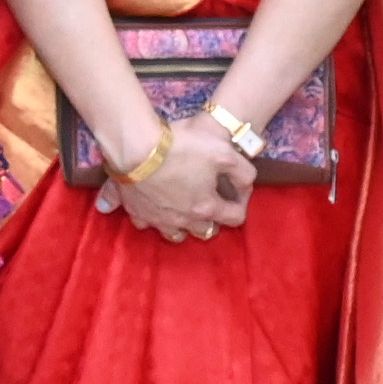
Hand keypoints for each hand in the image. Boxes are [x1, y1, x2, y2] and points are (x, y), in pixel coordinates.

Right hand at [104, 121, 249, 244]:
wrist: (135, 148)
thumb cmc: (182, 148)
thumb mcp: (224, 152)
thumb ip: (243, 171)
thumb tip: (247, 186)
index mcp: (207, 207)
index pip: (235, 218)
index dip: (241, 206)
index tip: (236, 194)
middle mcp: (184, 219)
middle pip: (204, 231)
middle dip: (210, 220)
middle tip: (208, 201)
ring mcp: (158, 219)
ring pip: (174, 234)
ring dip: (181, 225)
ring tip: (180, 209)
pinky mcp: (135, 211)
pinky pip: (143, 222)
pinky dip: (147, 217)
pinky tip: (147, 205)